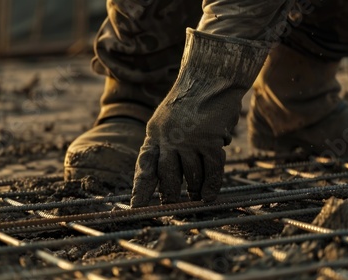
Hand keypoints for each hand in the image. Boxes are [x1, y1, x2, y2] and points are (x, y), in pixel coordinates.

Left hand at [129, 29, 269, 206]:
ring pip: (191, 176)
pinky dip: (211, 186)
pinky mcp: (210, 140)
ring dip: (193, 189)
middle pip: (167, 176)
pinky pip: (212, 171)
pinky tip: (209, 196)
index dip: (141, 188)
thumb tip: (168, 173)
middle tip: (171, 203)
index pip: (145, 165)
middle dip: (169, 194)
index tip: (136, 206)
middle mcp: (169, 138)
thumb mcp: (165, 118)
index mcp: (154, 133)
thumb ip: (164, 143)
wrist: (210, 76)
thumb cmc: (190, 99)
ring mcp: (189, 140)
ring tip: (195, 197)